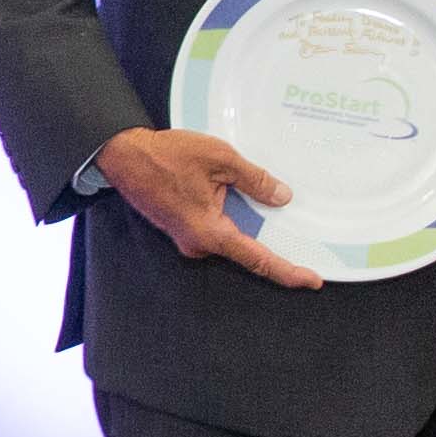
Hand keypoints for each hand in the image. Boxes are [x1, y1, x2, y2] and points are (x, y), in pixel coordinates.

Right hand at [97, 128, 316, 289]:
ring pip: (230, 234)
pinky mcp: (183, 229)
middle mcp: (199, 244)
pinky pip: (216, 227)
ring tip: (249, 192)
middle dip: (268, 234)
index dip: (287, 271)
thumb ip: (254, 180)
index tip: (312, 280)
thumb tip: (281, 196)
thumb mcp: (219, 158)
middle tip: (293, 222)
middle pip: (246, 248)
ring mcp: (189, 239)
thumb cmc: (165, 156)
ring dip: (244, 217)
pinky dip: (230, 213)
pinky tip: (232, 191)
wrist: (123, 156)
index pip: (258, 259)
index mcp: (210, 233)